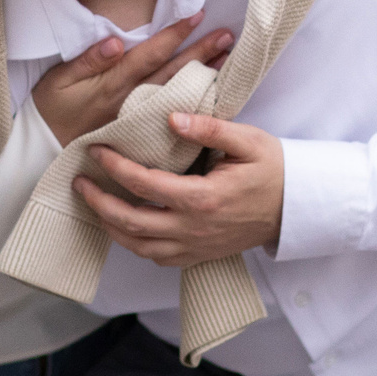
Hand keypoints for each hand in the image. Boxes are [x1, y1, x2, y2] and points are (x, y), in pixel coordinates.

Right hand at [32, 13, 236, 146]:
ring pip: (177, 95)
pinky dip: (193, 108)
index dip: (174, 35)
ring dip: (202, 76)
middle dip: (200, 53)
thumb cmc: (51, 109)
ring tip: (226, 60)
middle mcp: (132, 103)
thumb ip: (88, 61)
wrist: (45, 150)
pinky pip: (172, 120)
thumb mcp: (58, 80)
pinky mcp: (140, 135)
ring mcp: (139, 121)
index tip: (197, 15)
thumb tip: (115, 40)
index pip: (150, 55)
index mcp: (114, 85)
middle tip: (228, 36)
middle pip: (172, 74)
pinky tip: (211, 98)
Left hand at [77, 113, 284, 268]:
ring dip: (111, 227)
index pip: (143, 182)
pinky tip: (125, 227)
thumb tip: (171, 118)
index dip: (113, 166)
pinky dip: (135, 244)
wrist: (296, 207)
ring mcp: (195, 246)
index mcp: (202, 197)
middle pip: (130, 221)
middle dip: (99, 201)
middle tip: (80, 183)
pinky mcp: (199, 255)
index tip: (96, 150)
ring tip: (94, 205)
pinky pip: (157, 258)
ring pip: (138, 246)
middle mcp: (193, 228)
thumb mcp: (247, 140)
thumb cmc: (273, 170)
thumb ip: (208, 128)